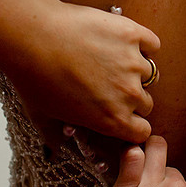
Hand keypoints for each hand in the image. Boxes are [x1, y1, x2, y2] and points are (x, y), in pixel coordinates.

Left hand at [8, 3, 159, 146]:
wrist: (33, 37)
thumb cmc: (34, 78)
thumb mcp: (42, 116)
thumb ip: (54, 137)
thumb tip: (53, 151)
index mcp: (112, 120)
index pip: (142, 131)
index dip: (133, 124)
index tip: (125, 115)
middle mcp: (129, 94)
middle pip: (146, 102)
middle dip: (132, 97)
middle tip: (112, 84)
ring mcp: (132, 63)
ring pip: (150, 73)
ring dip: (136, 69)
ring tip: (114, 60)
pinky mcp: (132, 34)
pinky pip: (152, 44)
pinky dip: (144, 44)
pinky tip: (127, 42)